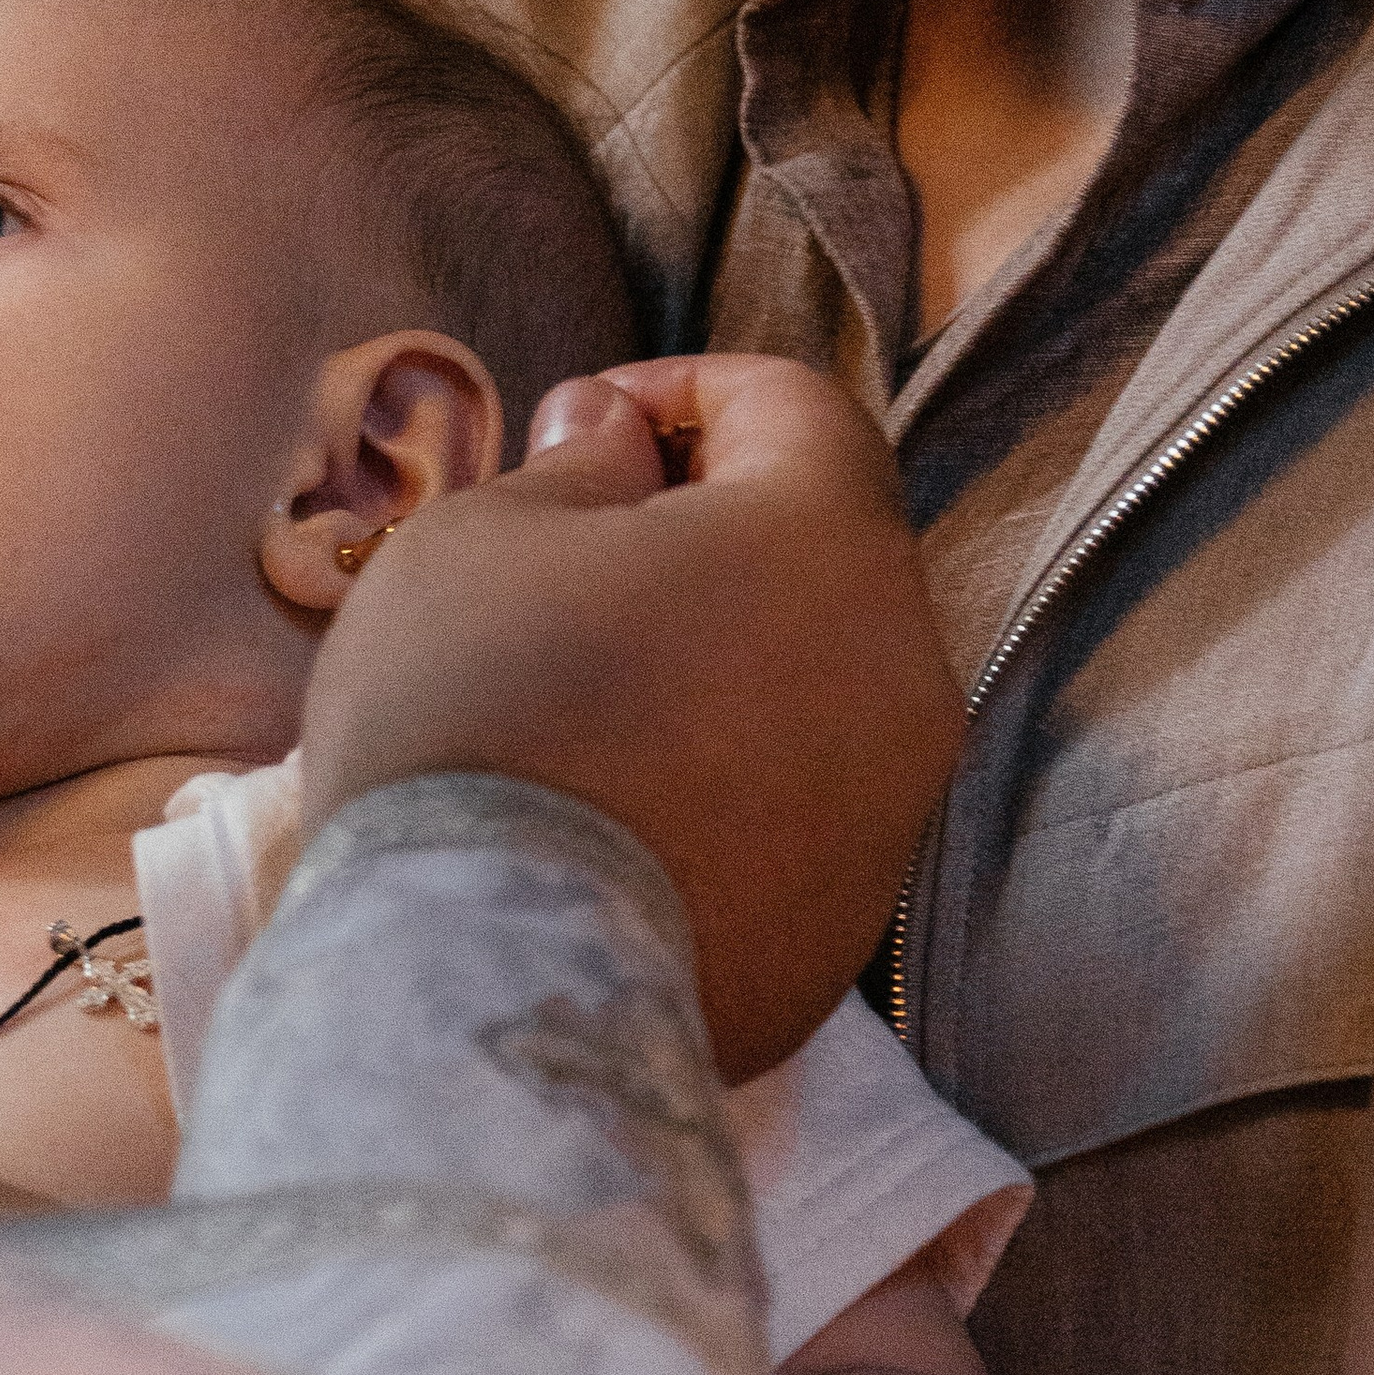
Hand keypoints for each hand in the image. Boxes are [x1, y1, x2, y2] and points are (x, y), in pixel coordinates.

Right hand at [299, 355, 964, 1078]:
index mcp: (825, 539)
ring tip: (585, 700)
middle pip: (817, 556)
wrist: (479, 984)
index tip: (578, 425)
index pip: (793, 405)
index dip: (682, 389)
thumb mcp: (479, 537)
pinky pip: (794, 818)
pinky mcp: (846, 932)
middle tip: (568, 561)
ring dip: (720, 666)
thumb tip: (621, 438)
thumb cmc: (471, 713)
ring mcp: (890, 814)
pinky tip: (613, 815)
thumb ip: (576, 465)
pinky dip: (722, 789)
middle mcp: (902, 669)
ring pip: (815, 692)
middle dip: (705, 531)